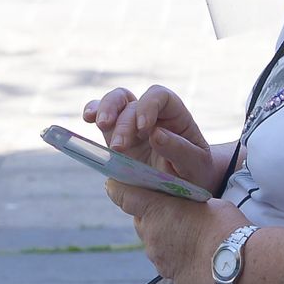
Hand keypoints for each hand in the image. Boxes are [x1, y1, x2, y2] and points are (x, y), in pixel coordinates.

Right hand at [83, 85, 222, 194]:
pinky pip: (101, 117)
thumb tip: (155, 134)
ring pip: (114, 102)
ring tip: (101, 125)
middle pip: (132, 101)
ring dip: (105, 110)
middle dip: (123, 121)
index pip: (160, 96)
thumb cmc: (195, 172)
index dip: (149, 106)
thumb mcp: (195, 165)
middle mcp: (152, 116)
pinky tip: (87, 117)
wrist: (185, 186)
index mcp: (175, 116)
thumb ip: (179, 150)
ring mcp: (132, 125)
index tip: (144, 128)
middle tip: (120, 146)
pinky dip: (92, 111)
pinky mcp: (117, 137)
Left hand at [104, 180, 249, 283]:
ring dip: (164, 235)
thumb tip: (184, 208)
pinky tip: (193, 252)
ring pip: (152, 240)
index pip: (123, 195)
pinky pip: (165, 259)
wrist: (235, 264)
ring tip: (189, 234)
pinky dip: (174, 254)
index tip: (114, 184)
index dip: (117, 188)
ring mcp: (156, 256)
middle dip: (151, 214)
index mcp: (155, 209)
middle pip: (141, 220)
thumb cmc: (224, 225)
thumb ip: (185, 202)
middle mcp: (150, 233)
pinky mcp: (167, 274)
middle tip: (172, 211)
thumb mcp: (205, 201)